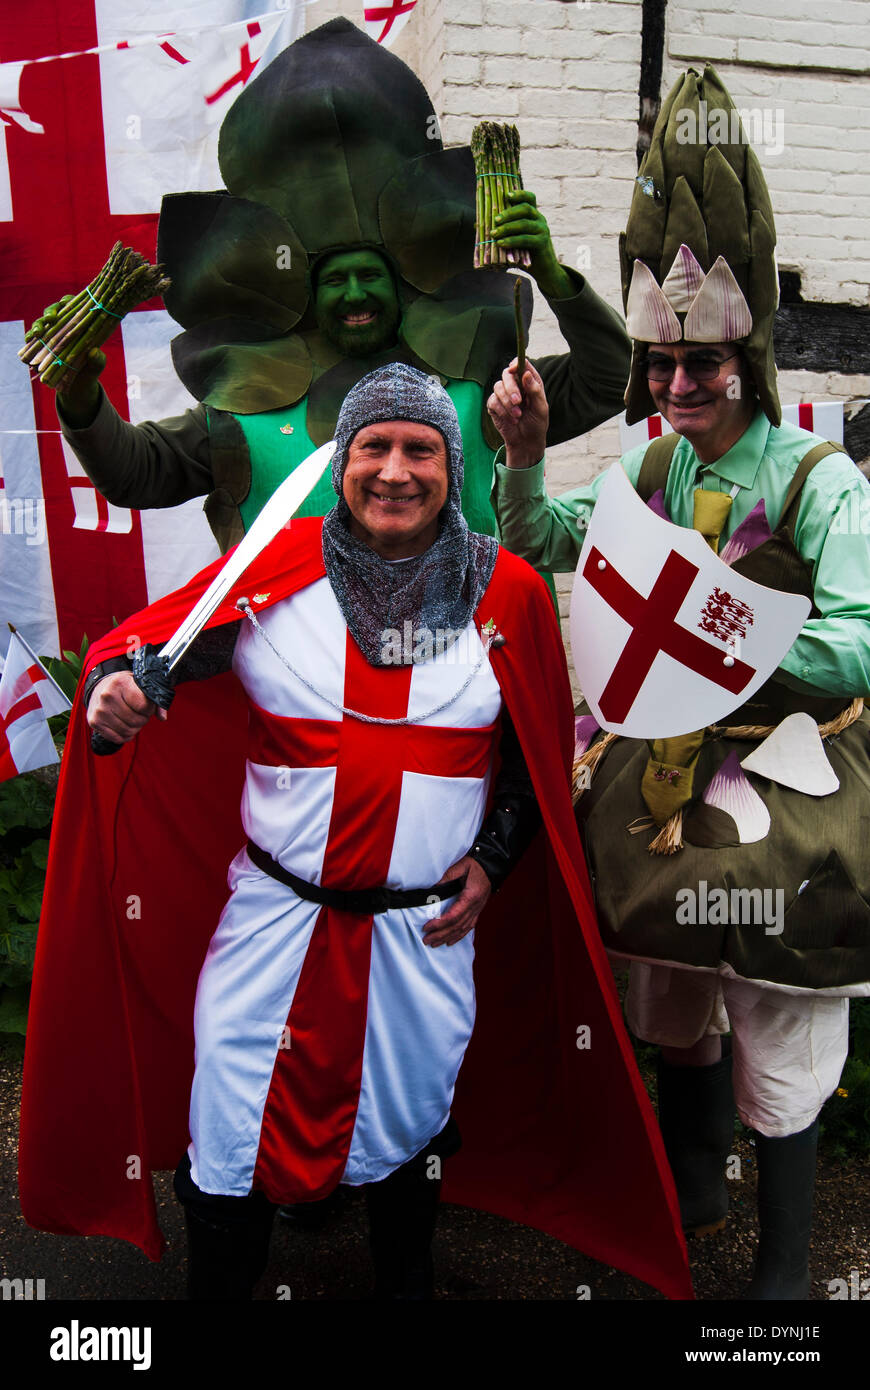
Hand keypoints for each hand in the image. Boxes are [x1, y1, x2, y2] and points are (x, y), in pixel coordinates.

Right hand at [29, 297, 105, 425]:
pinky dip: (29, 338)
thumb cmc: (89, 370)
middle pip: (54, 312)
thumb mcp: (96, 366)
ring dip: (37, 326)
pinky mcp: (39, 345)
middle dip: (49, 313)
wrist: (77, 387)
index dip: (68, 301)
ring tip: (38, 333)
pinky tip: (29, 340)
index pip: (73, 306)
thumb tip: (95, 352)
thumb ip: (97, 360)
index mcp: (78, 324)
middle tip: (50, 319)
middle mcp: (62, 326)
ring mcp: (49, 335)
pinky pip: (31, 339)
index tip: (65, 303)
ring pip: (40, 324)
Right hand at [86, 671, 165, 743]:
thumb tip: (163, 717)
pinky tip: (125, 726)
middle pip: (135, 721)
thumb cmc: (124, 686)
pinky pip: (117, 738)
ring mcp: (99, 710)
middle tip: (140, 714)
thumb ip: (154, 700)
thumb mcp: (139, 685)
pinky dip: (125, 736)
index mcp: (120, 683)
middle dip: (143, 720)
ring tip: (133, 719)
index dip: (149, 709)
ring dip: (135, 729)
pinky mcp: (94, 722)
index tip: (147, 706)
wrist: (100, 685)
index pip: (143, 706)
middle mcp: (107, 696)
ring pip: (127, 731)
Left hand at [422, 856, 491, 947]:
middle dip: (440, 935)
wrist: (490, 865)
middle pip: (457, 926)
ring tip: (434, 944)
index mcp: (471, 897)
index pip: (454, 916)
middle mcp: (475, 906)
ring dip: (448, 937)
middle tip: (426, 940)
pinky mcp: (477, 910)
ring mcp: (477, 910)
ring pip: (462, 929)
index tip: (427, 927)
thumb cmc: (475, 864)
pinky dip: (459, 936)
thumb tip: (432, 887)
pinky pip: (468, 926)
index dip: (440, 924)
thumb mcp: (461, 865)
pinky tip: (450, 941)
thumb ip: (447, 876)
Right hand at [487, 358, 548, 467]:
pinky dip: (501, 411)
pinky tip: (511, 419)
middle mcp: (516, 385)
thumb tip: (525, 374)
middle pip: (507, 374)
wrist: (526, 442)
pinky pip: (492, 401)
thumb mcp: (540, 408)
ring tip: (518, 416)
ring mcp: (503, 394)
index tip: (513, 369)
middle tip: (518, 401)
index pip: (521, 364)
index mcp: (529, 381)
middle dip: (511, 388)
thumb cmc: (536, 424)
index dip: (516, 364)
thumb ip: (534, 390)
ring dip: (507, 403)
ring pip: (498, 387)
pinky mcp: (494, 405)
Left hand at [492, 189, 574, 298]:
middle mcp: (540, 219)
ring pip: (524, 224)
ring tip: (494, 234)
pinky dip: (512, 241)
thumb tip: (477, 224)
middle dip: (508, 213)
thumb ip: (500, 230)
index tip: (506, 195)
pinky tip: (501, 244)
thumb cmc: (524, 253)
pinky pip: (526, 239)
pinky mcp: (542, 243)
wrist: (543, 270)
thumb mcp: (512, 239)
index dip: (519, 194)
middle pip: (525, 208)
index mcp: (533, 214)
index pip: (529, 198)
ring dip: (507, 228)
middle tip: (495, 220)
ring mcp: (542, 230)